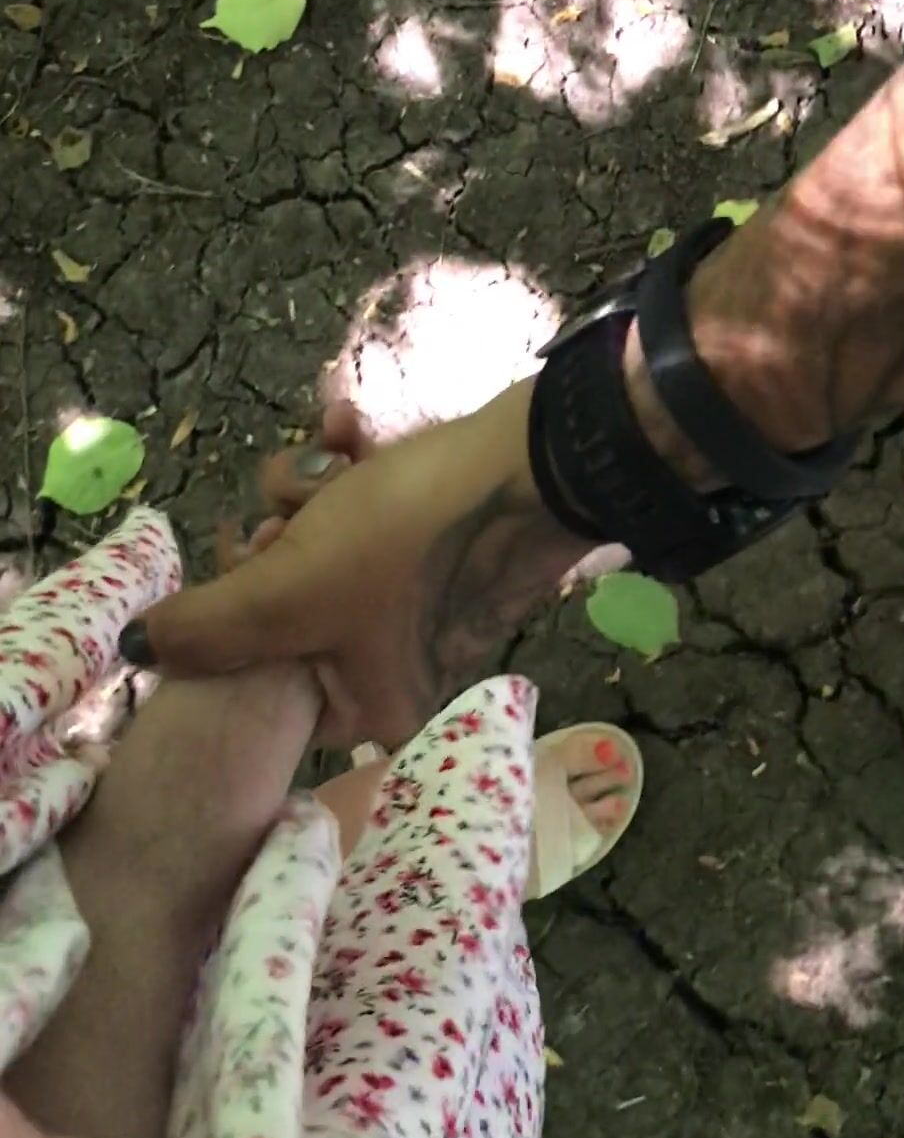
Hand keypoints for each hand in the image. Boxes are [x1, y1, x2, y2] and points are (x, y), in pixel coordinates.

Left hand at [121, 382, 591, 747]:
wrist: (534, 459)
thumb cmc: (409, 539)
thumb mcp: (285, 589)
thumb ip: (201, 629)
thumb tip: (134, 648)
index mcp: (370, 708)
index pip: (262, 677)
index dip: (238, 607)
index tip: (249, 550)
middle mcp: (395, 666)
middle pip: (286, 604)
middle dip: (280, 530)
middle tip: (301, 505)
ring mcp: (415, 604)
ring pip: (317, 546)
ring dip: (310, 485)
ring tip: (339, 451)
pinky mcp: (433, 548)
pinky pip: (363, 516)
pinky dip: (349, 470)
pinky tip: (350, 428)